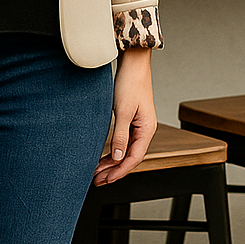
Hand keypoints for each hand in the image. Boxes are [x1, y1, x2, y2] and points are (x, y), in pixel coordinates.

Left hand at [93, 47, 155, 184]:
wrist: (133, 63)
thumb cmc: (130, 83)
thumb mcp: (123, 111)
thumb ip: (120, 135)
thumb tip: (117, 157)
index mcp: (147, 129)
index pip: (134, 158)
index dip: (120, 171)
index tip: (106, 179)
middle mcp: (145, 130)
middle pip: (129, 157)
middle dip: (114, 170)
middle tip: (97, 180)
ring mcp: (139, 125)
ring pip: (126, 150)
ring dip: (112, 161)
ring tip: (97, 171)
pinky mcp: (131, 119)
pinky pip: (124, 141)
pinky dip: (114, 149)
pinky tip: (104, 155)